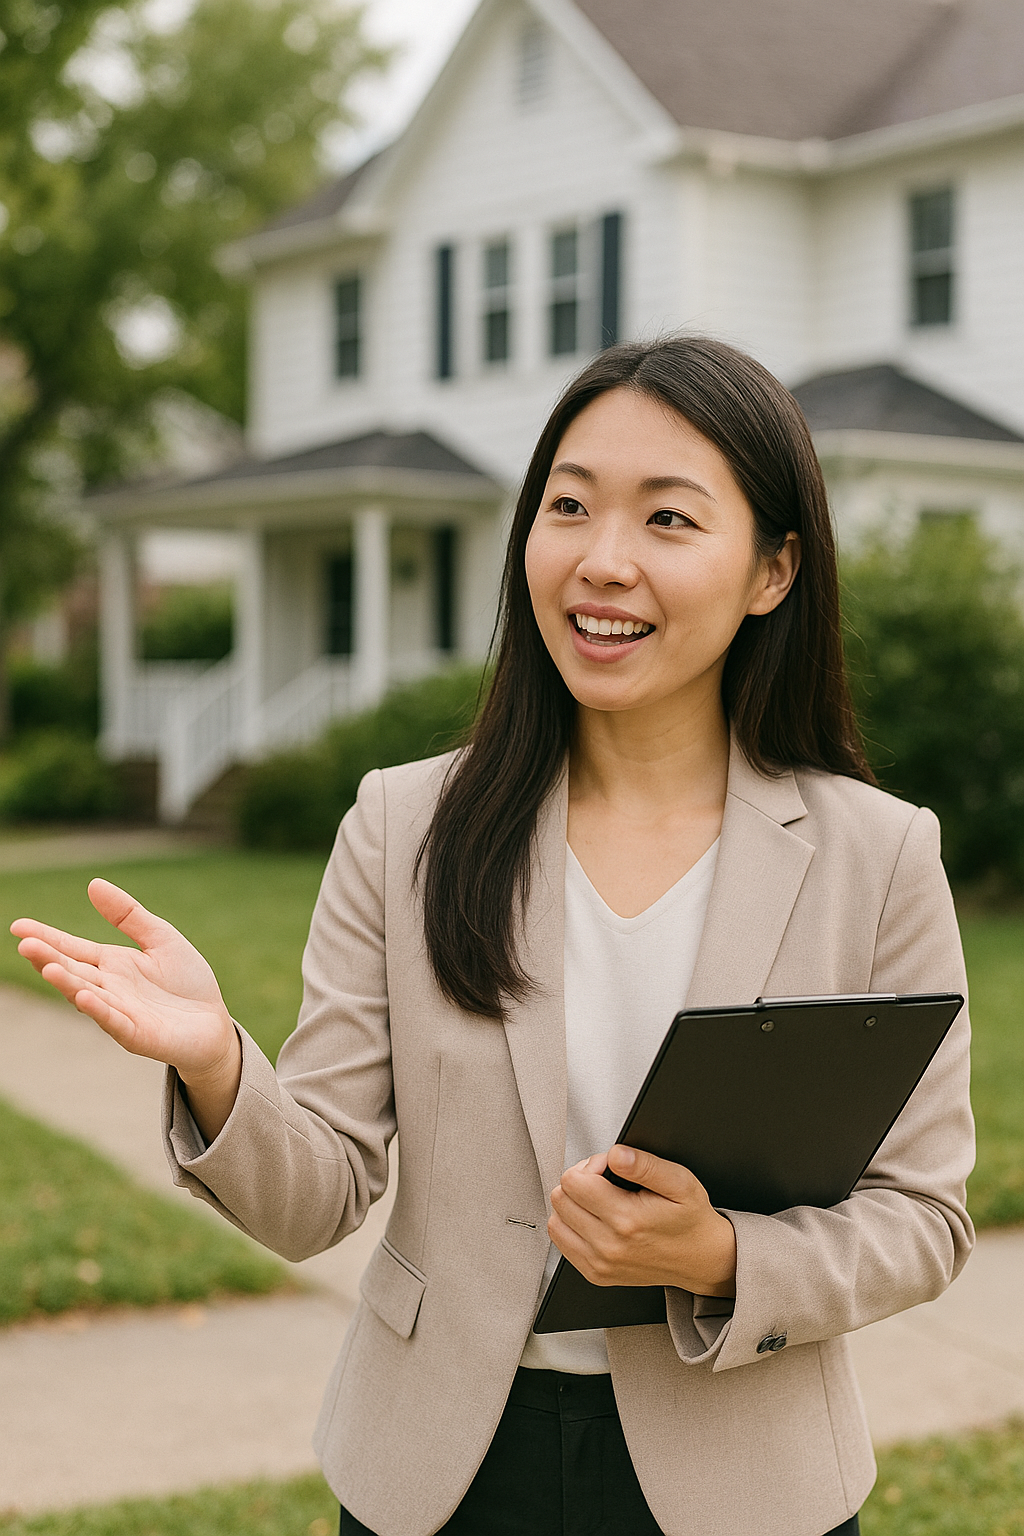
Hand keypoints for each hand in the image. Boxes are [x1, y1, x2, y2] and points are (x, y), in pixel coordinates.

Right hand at [11, 878, 240, 1141]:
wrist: (214, 1024)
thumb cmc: (186, 983)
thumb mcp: (161, 938)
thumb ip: (129, 915)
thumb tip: (93, 883)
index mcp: (112, 964)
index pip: (72, 949)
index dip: (46, 938)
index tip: (18, 926)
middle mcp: (108, 989)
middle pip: (72, 971)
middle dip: (48, 958)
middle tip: (25, 944)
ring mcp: (120, 1013)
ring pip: (87, 996)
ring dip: (66, 983)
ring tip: (46, 967)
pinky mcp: (137, 1034)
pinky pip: (114, 1021)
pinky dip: (99, 1010)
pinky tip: (84, 996)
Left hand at [548, 1145, 736, 1296]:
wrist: (702, 1260)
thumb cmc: (690, 1220)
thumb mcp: (680, 1182)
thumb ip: (646, 1164)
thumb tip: (615, 1155)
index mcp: (627, 1220)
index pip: (574, 1181)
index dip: (591, 1165)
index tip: (610, 1168)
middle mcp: (609, 1246)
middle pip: (561, 1198)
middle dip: (580, 1182)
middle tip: (606, 1183)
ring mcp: (600, 1264)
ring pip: (556, 1220)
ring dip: (573, 1205)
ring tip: (600, 1201)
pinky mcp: (596, 1274)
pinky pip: (562, 1242)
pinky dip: (572, 1226)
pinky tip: (595, 1219)